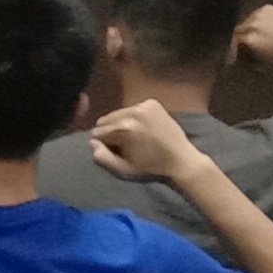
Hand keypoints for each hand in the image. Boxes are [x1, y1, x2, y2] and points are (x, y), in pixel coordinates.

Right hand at [87, 98, 205, 186]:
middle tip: (122, 143)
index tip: (114, 150)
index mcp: (124, 129)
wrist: (180, 158)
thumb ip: (103, 157)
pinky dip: (133, 117)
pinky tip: (143, 128)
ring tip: (134, 136)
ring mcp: (143, 105)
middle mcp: (132, 113)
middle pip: (105, 119)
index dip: (103, 143)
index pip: (98, 132)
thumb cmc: (151, 166)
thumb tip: (92, 143)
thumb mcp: (124, 169)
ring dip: (121, 123)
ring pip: (118, 113)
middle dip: (110, 131)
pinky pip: (131, 108)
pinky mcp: (152, 103)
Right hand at [231, 4, 272, 69]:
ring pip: (247, 21)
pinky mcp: (267, 8)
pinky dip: (260, 21)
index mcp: (249, 40)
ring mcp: (258, 15)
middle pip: (238, 31)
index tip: (237, 52)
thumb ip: (245, 54)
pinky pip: (257, 15)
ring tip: (264, 37)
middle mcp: (252, 25)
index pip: (233, 43)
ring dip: (251, 28)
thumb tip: (237, 52)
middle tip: (248, 44)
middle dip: (242, 38)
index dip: (234, 49)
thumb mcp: (261, 60)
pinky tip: (271, 29)